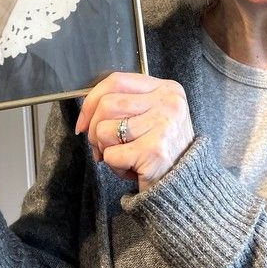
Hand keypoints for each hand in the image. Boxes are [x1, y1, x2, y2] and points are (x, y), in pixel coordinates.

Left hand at [75, 72, 193, 191]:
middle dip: (94, 130)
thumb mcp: (150, 117)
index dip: (91, 101)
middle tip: (103, 147)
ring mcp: (163, 125)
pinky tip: (132, 169)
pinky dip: (115, 166)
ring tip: (125, 157)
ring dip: (105, 149)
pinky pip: (111, 154)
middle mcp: (168, 103)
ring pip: (104, 130)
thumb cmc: (162, 152)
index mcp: (167, 89)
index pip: (116, 81)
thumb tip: (86, 115)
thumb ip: (124, 106)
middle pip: (106, 104)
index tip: (83, 122)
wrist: (183, 187)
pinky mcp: (154, 150)